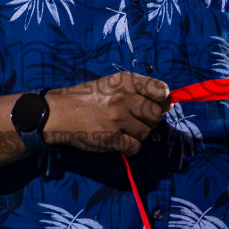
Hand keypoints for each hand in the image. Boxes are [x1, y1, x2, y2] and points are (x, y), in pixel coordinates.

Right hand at [43, 72, 169, 154]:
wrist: (59, 113)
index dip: (162, 100)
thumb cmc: (87, 97)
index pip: (161, 91)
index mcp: (126, 81)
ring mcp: (118, 119)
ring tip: (123, 129)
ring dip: (138, 134)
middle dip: (149, 120)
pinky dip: (130, 147)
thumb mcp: (112, 84)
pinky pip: (135, 147)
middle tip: (135, 119)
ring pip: (146, 132)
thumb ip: (139, 90)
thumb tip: (169, 103)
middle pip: (156, 115)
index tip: (155, 104)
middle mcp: (124, 98)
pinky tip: (119, 140)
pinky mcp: (112, 138)